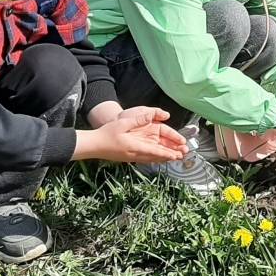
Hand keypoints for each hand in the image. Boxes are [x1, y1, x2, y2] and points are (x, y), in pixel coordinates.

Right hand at [73, 106, 189, 163]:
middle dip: (169, 157)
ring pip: (152, 159)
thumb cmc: (106, 133)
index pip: (154, 151)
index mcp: (134, 146)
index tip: (176, 155)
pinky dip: (155, 158)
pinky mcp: (129, 157)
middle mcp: (135, 154)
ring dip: (164, 158)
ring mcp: (132, 157)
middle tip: (182, 156)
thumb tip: (153, 116)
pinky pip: (146, 159)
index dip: (167, 154)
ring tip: (175, 158)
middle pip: (156, 157)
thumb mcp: (123, 123)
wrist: (93, 146)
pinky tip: (159, 158)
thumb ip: (139, 120)